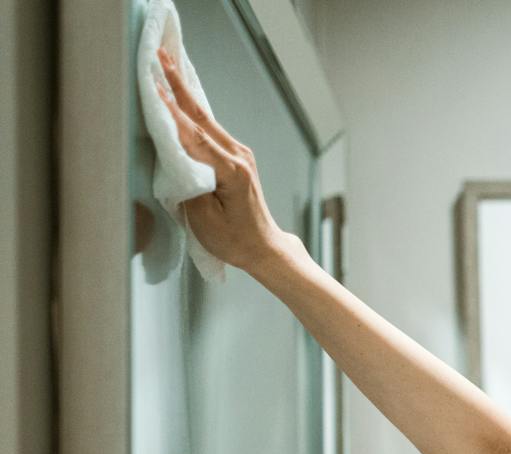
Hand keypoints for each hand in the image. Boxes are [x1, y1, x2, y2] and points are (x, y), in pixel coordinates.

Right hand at [152, 45, 292, 273]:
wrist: (263, 246)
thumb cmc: (234, 239)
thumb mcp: (203, 218)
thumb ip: (187, 184)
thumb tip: (172, 157)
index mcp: (231, 171)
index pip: (193, 135)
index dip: (170, 111)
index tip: (152, 86)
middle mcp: (239, 156)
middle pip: (201, 115)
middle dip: (178, 84)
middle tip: (160, 55)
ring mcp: (241, 154)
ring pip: (206, 118)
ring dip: (184, 92)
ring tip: (167, 66)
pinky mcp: (238, 157)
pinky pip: (211, 128)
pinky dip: (192, 110)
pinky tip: (181, 96)